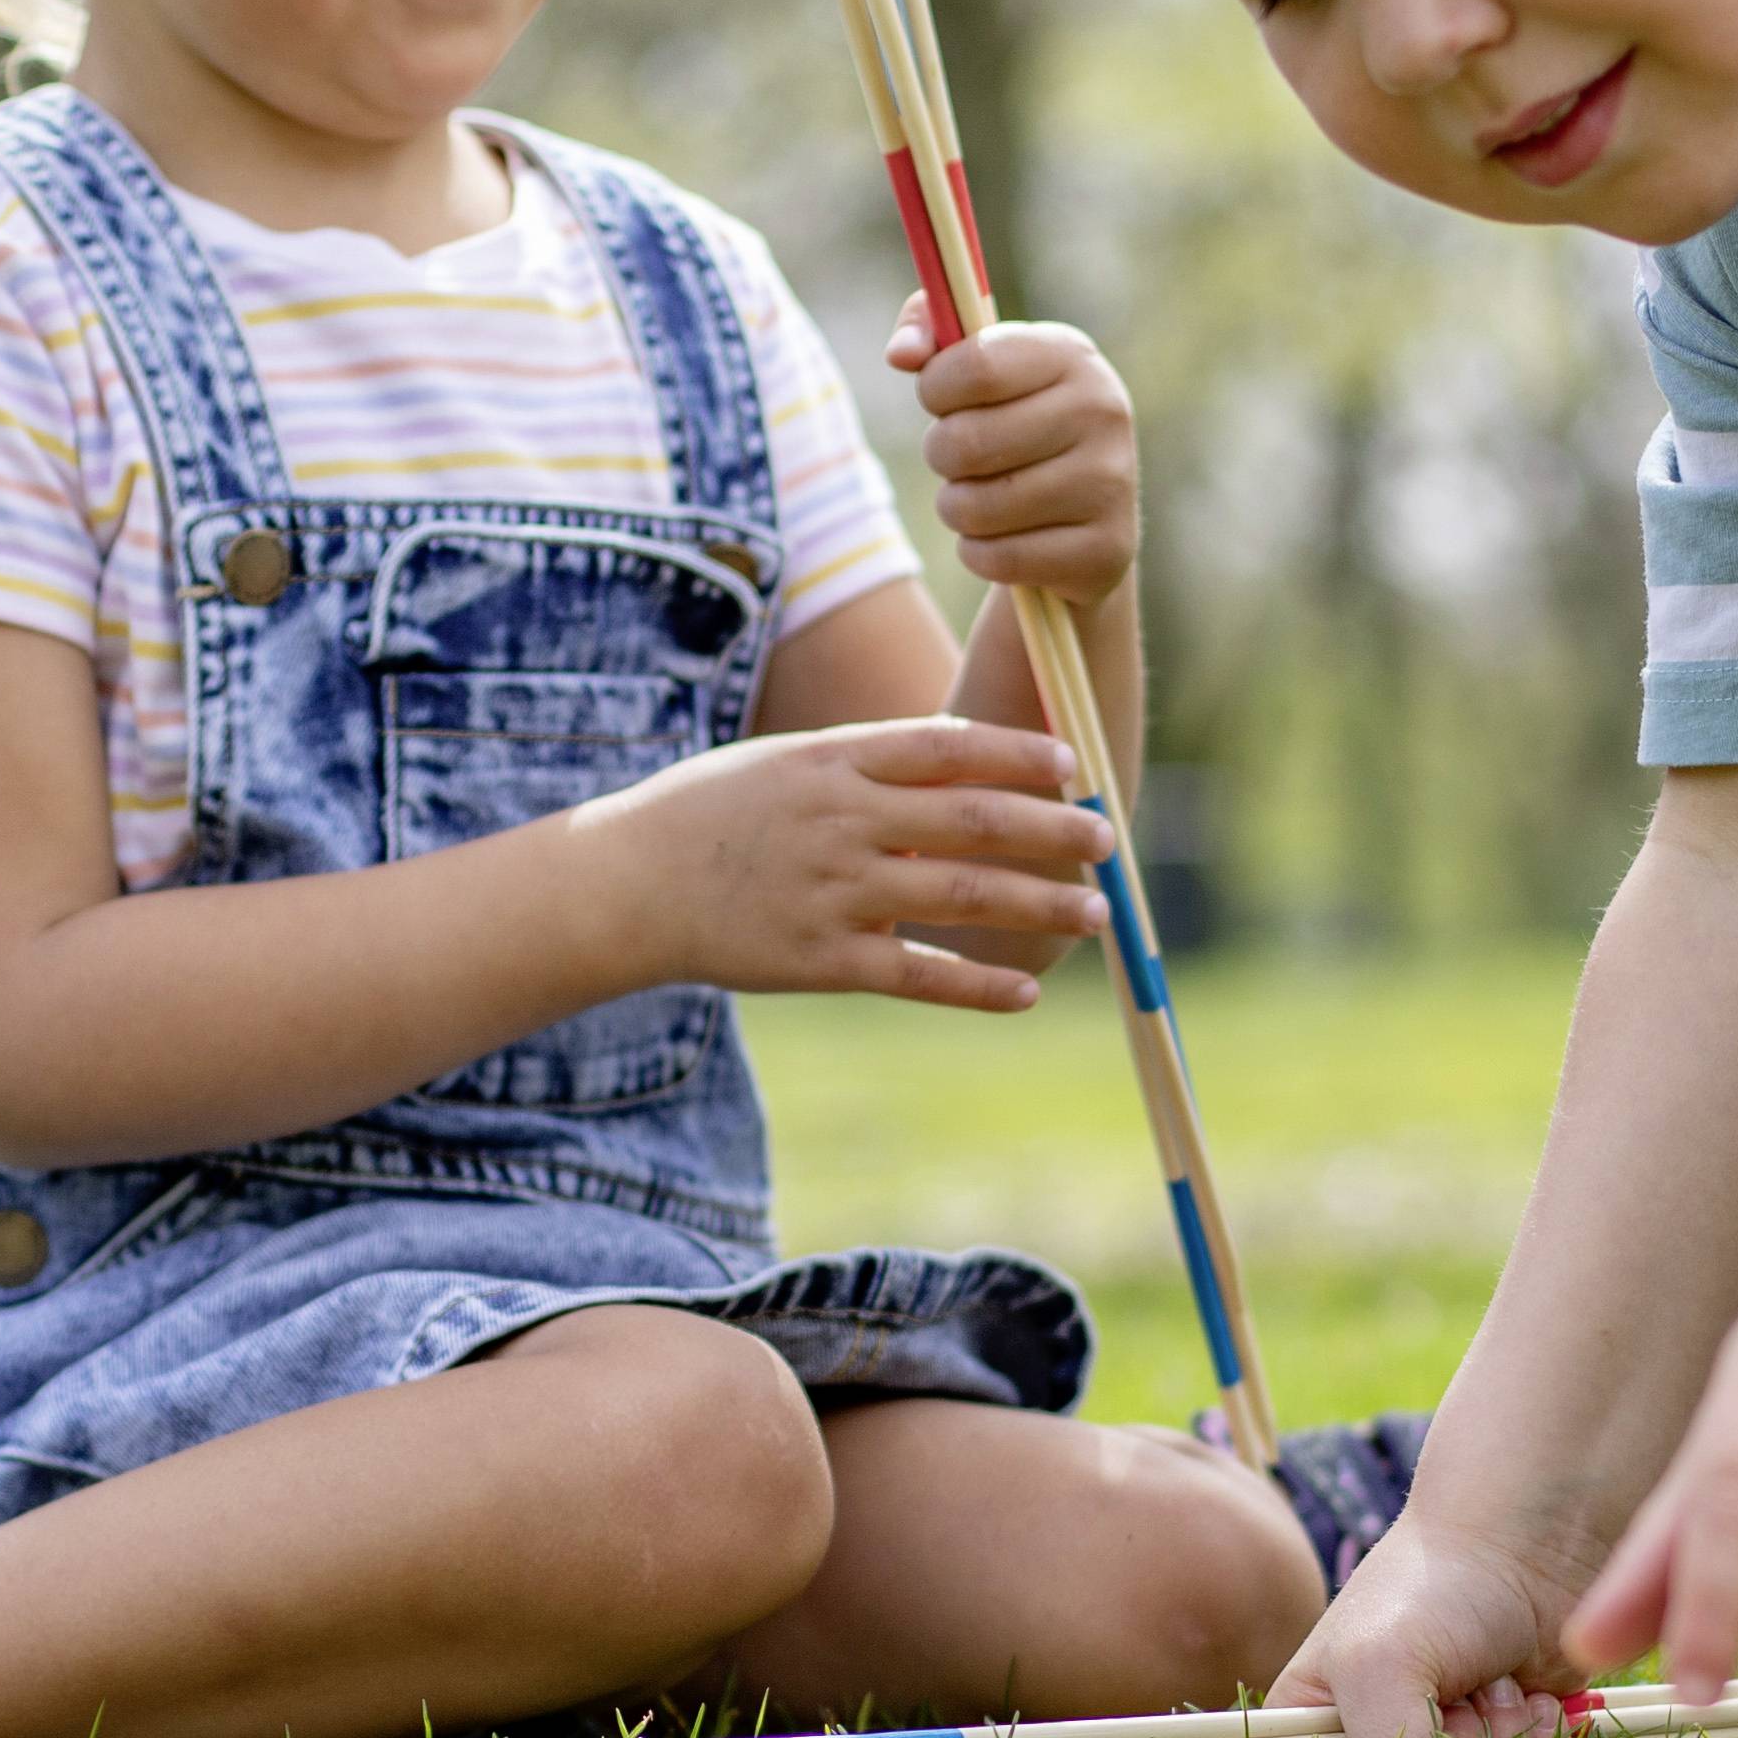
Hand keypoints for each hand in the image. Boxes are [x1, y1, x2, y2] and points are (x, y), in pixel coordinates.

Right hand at [569, 715, 1108, 1011]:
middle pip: (975, 821)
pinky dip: (979, 984)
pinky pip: (919, 972)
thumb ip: (870, 761)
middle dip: (1054, 831)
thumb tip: (966, 754)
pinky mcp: (822, 960)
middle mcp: (843, 821)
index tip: (1074, 764)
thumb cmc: (714, 815)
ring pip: (964, 897)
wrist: (627, 885)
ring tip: (1095, 913)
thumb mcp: (787, 762)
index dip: (1020, 754)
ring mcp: (835, 892)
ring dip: (1040, 906)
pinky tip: (1028, 990)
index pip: (949, 747)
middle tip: (1110, 839)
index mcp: (835, 759)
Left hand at [888, 305, 1137, 602]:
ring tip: (979, 497)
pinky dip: (979, 552)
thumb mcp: (979, 366)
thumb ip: (929, 332)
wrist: (1082, 515)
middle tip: (957, 458)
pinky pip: (997, 557)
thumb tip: (901, 354)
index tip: (940, 399)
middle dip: (941, 455)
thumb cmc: (1013, 424)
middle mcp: (1103, 410)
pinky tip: (1002, 538)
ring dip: (956, 507)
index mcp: (1070, 354)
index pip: (976, 365)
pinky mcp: (1105, 550)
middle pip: (966, 441)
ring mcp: (1110, 482)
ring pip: (976, 506)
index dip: (935, 389)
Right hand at [1275, 1511, 1599, 1737]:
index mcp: (1312, 1717)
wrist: (1530, 1542)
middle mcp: (1375, 1733)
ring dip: (1502, 1737)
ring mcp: (1444, 1736)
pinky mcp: (1506, 1735)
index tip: (1406, 1720)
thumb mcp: (1376, 1664)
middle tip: (1460, 1686)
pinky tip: (1534, 1695)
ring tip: (1497, 1677)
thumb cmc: (1435, 1585)